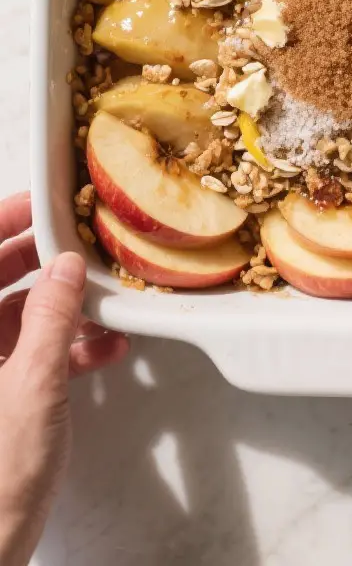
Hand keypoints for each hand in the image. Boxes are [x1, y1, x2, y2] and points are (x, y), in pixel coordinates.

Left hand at [0, 192, 128, 565]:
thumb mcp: (33, 387)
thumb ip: (51, 319)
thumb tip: (64, 267)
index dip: (4, 223)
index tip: (39, 204)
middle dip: (41, 265)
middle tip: (79, 246)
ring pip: (11, 318)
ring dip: (58, 310)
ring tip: (101, 303)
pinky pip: (22, 355)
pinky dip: (59, 347)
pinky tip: (100, 350)